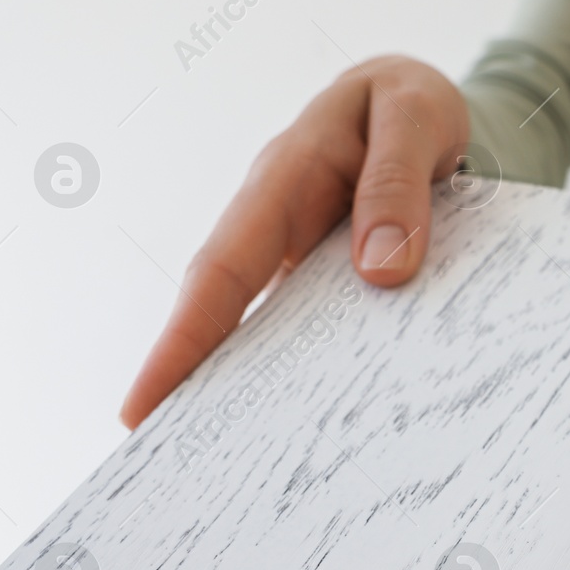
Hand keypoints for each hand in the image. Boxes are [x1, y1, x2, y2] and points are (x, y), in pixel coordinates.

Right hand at [119, 56, 467, 428]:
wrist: (425, 101)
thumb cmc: (413, 102)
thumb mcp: (417, 113)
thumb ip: (398, 182)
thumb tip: (380, 272)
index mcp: (283, 179)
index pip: (223, 270)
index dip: (183, 341)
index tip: (144, 406)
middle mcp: (277, 224)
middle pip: (223, 312)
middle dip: (189, 384)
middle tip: (164, 462)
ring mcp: (300, 255)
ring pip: (266, 330)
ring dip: (247, 390)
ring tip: (231, 468)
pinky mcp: (329, 279)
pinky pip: (312, 331)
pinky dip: (305, 374)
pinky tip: (314, 427)